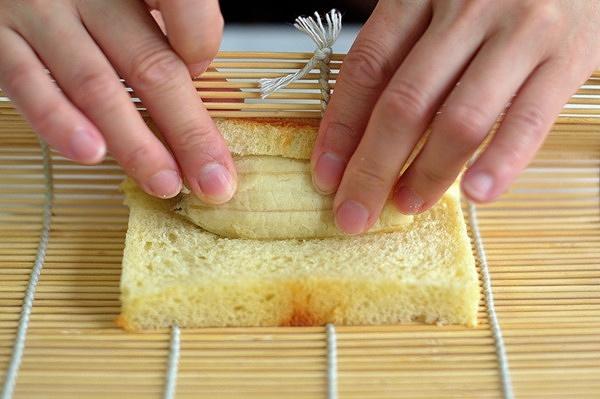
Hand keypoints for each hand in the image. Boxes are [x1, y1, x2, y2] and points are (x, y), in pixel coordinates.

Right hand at [0, 0, 235, 202]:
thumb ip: (164, 28)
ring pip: (97, 86)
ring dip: (135, 144)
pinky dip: (62, 123)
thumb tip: (198, 79)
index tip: (203, 73)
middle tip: (211, 181)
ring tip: (163, 182)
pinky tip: (92, 153)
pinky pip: (30, 84)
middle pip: (150, 66)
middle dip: (187, 132)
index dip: (201, 41)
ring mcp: (40, 10)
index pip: (184, 4)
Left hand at [311, 0, 599, 233]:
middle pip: (404, 103)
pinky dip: (499, 162)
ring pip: (459, 119)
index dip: (340, 127)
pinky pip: (527, 120)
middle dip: (372, 168)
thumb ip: (407, 47)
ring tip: (406, 205)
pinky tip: (474, 194)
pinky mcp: (568, 56)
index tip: (325, 174)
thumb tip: (362, 127)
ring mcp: (520, 32)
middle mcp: (466, 9)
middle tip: (353, 215)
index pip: (367, 67)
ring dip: (426, 173)